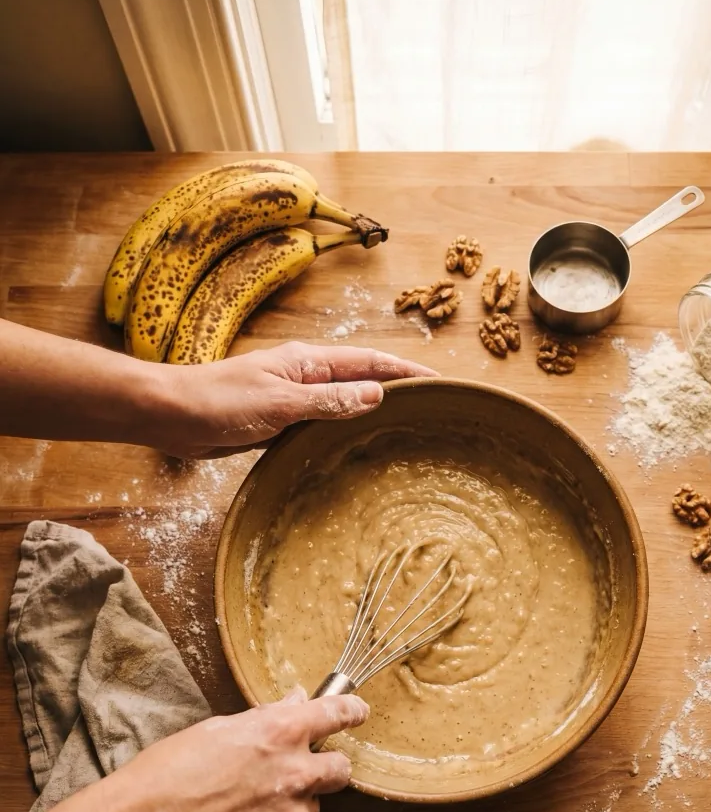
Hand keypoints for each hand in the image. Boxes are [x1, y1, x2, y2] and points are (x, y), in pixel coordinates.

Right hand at [108, 690, 367, 811]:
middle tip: (299, 774)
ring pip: (309, 810)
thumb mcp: (217, 730)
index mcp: (280, 733)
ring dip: (288, 807)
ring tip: (241, 811)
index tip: (358, 712)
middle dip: (327, 769)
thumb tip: (296, 702)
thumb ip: (265, 718)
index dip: (351, 711)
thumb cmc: (169, 773)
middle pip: (341, 770)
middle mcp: (296, 774)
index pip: (336, 714)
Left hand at [158, 341, 437, 457]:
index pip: (370, 362)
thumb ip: (329, 401)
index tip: (438, 381)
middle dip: (396, 389)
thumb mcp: (281, 402)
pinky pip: (322, 425)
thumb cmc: (220, 401)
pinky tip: (355, 448)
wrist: (171, 415)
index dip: (406, 370)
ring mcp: (292, 400)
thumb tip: (376, 394)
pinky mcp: (278, 423)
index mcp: (308, 362)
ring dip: (371, 413)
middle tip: (430, 408)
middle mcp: (305, 377)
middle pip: (361, 380)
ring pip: (343, 404)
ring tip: (403, 429)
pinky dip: (343, 432)